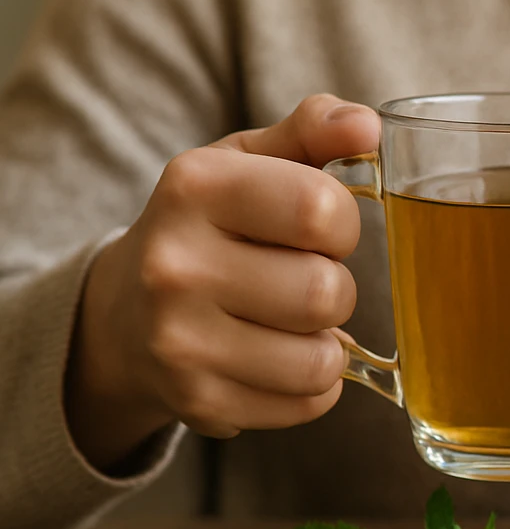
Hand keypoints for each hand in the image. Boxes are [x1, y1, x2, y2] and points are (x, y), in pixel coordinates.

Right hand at [65, 95, 378, 468]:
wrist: (124, 313)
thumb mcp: (249, 162)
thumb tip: (367, 125)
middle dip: (336, 287)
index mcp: (195, 187)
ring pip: (322, 359)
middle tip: (302, 279)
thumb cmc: (212, 226)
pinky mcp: (197, 402)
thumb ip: (313, 131)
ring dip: (328, 343)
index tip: (319, 227)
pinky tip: (278, 358)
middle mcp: (175, 264)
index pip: (320, 209)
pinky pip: (308, 403)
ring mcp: (179, 341)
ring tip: (292, 323)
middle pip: (327, 292)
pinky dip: (312, 385)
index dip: (341, 224)